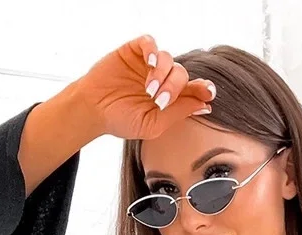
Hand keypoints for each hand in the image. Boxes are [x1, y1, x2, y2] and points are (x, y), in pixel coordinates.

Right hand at [77, 34, 215, 140]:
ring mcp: (148, 63)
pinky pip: (150, 42)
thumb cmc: (122, 120)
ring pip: (168, 59)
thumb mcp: (153, 124)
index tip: (208, 93)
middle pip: (182, 74)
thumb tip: (205, 106)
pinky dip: (153, 50)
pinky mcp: (134, 51)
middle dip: (175, 87)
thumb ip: (178, 114)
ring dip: (162, 75)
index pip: (194, 89)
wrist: (93, 110)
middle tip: (159, 100)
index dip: (204, 89)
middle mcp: (162, 78)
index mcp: (170, 97)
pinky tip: (151, 62)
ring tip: (148, 90)